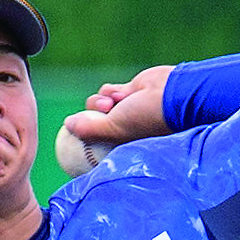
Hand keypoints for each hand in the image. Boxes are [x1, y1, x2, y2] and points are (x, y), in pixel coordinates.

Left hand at [50, 68, 179, 178]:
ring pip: (97, 105)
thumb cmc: (147, 117)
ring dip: (101, 101)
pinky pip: (108, 91)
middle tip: (104, 111)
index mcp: (120, 146)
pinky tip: (123, 93)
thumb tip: (67, 124)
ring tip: (113, 102)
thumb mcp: (116, 129)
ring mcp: (124, 111)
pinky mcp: (127, 94)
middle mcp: (121, 131)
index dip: (81, 143)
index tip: (69, 140)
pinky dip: (111, 91)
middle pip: (92, 123)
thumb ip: (89, 128)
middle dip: (94, 116)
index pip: (93, 148)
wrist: (172, 93)